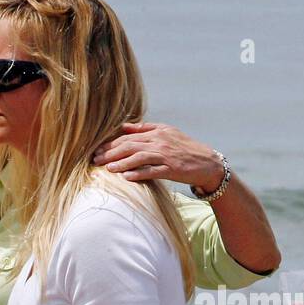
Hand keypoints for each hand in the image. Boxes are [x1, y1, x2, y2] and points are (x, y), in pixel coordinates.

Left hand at [93, 122, 223, 192]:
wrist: (208, 163)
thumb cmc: (186, 149)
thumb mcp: (167, 133)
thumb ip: (145, 129)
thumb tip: (124, 126)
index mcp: (157, 132)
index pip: (129, 136)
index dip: (111, 143)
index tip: (98, 149)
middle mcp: (160, 141)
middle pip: (130, 145)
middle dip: (111, 152)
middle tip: (95, 159)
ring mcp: (165, 155)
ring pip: (138, 157)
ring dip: (121, 163)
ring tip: (107, 168)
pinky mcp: (172, 169)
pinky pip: (151, 171)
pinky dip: (138, 173)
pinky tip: (126, 177)